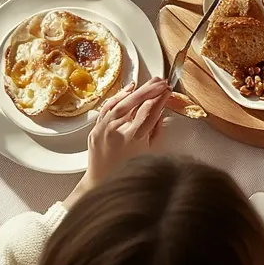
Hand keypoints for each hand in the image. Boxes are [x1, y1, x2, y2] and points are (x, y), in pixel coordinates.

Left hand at [66, 78, 169, 208]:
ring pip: (121, 103)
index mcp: (134, 139)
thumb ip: (155, 132)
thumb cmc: (128, 171)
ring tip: (150, 82)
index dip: (160, 100)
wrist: (101, 182)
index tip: (167, 91)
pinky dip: (118, 96)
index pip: (150, 112)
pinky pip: (107, 107)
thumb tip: (160, 114)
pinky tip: (129, 88)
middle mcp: (118, 132)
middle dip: (151, 90)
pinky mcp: (96, 128)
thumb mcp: (148, 153)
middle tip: (162, 82)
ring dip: (137, 91)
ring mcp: (104, 129)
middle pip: (136, 104)